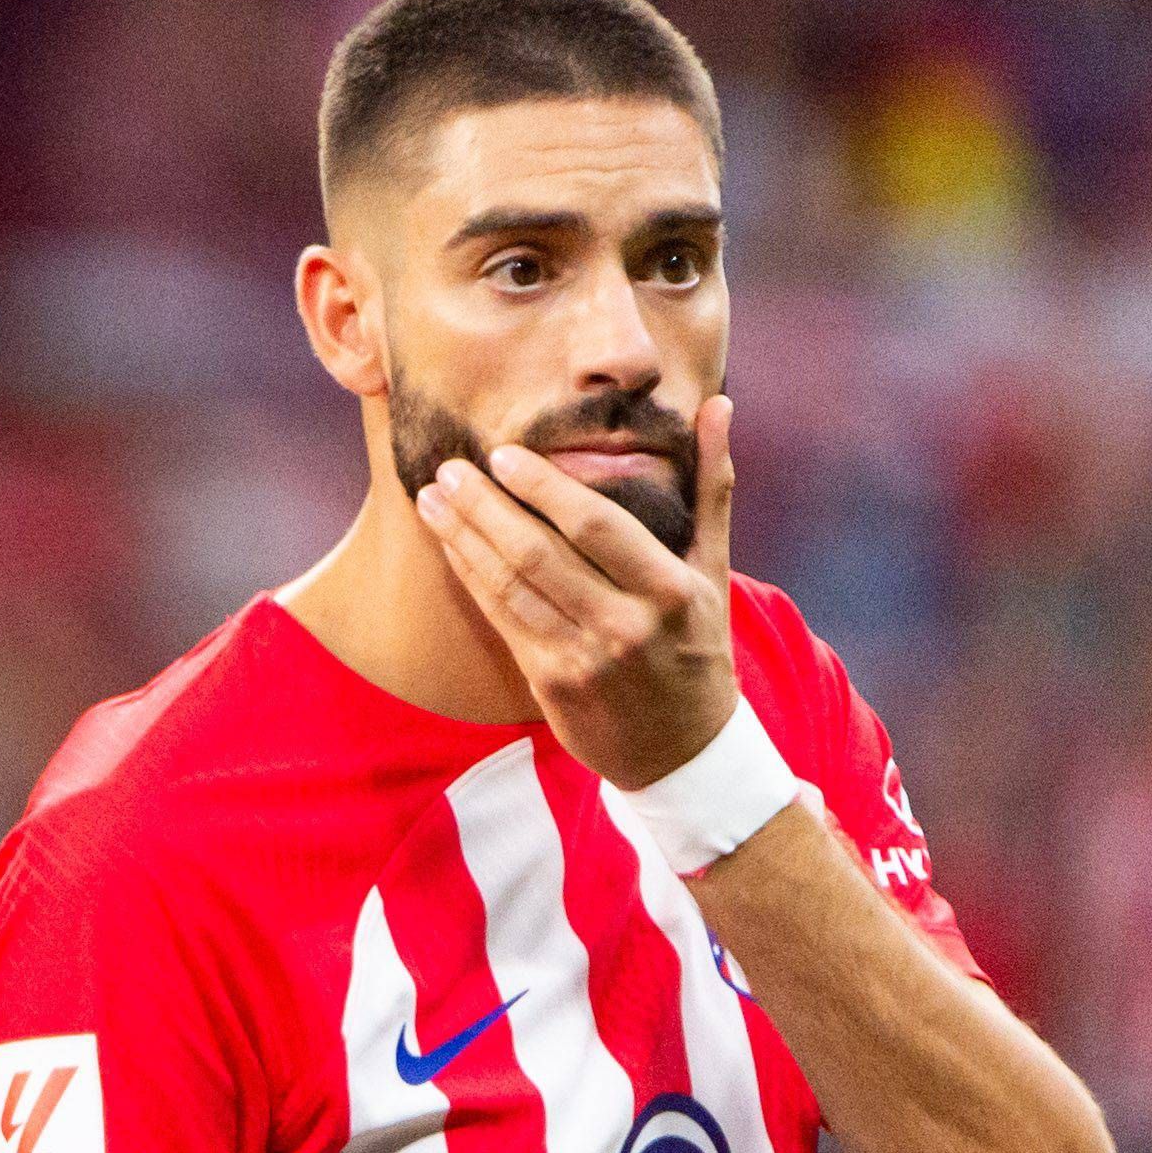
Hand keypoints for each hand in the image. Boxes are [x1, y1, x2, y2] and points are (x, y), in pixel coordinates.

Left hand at [411, 394, 739, 790]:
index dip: (542, 487)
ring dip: (463, 539)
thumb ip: (711, 488)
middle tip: (448, 469)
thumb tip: (718, 405)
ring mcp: (583, 657)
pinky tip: (450, 545)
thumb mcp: (714, 568)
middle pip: (538, 553)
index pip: (596, 526)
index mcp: (669, 589)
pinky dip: (471, 577)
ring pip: (509, 586)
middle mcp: (626, 624)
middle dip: (485, 507)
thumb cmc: (697, 642)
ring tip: (433, 499)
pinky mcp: (549, 683)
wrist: (682, 747)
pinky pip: (501, 619)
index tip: (501, 454)